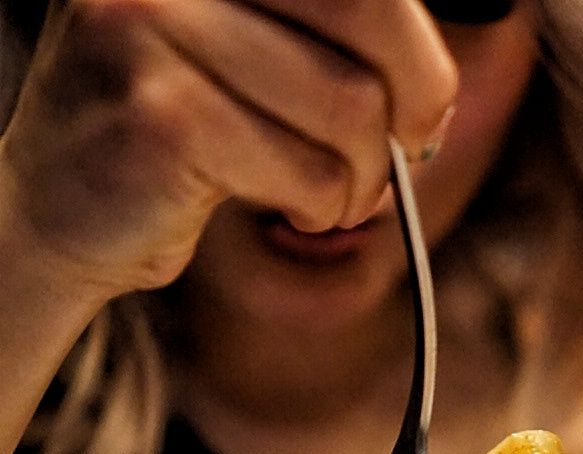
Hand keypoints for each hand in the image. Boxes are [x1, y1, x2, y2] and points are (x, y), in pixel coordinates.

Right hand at [0, 0, 455, 301]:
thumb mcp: (245, 58)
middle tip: (392, 166)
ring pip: (349, 109)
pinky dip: (318, 208)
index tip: (421, 111)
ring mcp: (154, 29)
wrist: (56, 215)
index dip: (416, 51)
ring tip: (322, 197)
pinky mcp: (162, 119)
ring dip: (358, 180)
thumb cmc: (170, 138)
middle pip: (370, 17)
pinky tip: (284, 210)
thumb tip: (436, 86)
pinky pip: (307, 171)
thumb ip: (323, 39)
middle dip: (407, 113)